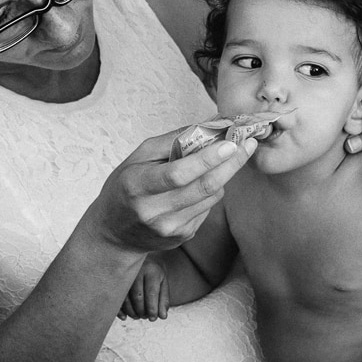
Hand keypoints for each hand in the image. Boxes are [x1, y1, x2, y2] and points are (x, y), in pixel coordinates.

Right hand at [92, 128, 255, 253]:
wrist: (113, 234)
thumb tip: (208, 125)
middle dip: (231, 163)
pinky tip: (193, 189)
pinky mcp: (182, 236)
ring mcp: (169, 228)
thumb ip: (171, 141)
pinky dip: (208, 193)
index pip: (177, 174)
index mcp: (136, 186)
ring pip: (211, 197)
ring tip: (214, 164)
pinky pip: (208, 208)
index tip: (230, 143)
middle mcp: (153, 211)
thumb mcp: (136, 159)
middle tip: (248, 144)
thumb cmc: (125, 188)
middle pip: (203, 187)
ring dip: (220, 176)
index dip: (207, 159)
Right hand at [121, 257, 169, 320]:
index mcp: (151, 271)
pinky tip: (125, 317)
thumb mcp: (162, 284)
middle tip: (144, 317)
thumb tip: (162, 316)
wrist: (140, 258)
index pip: (151, 292)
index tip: (153, 318)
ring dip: (131, 312)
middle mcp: (136, 271)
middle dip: (141, 311)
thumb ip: (164, 300)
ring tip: (137, 316)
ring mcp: (123, 274)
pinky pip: (115, 297)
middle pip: (137, 296)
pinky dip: (119, 310)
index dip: (152, 308)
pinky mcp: (114, 279)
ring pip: (125, 298)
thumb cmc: (153, 274)